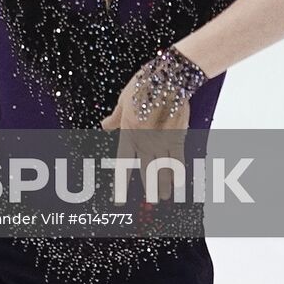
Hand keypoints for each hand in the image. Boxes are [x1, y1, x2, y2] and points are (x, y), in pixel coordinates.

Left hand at [100, 49, 204, 205]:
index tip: (119, 201)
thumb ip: (115, 118)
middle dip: (146, 188)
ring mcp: (162, 140)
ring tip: (161, 199)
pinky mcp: (178, 136)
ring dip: (162, 185)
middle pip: (145, 170)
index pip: (124, 164)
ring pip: (162, 169)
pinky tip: (177, 185)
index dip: (121, 185)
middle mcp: (145, 141)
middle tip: (147, 205)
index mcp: (129, 132)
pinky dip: (177, 173)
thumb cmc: (143, 85)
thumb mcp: (123, 100)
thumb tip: (104, 127)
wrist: (169, 78)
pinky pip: (178, 160)